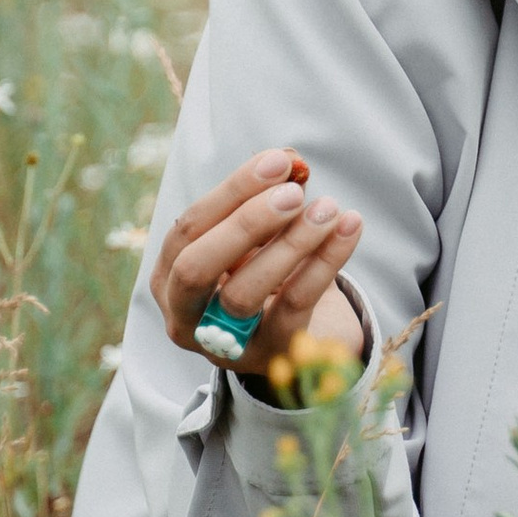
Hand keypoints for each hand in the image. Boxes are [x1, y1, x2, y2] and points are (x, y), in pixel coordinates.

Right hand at [154, 149, 365, 375]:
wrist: (300, 333)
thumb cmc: (264, 272)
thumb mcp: (255, 237)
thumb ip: (263, 198)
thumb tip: (287, 162)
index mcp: (167, 278)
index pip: (187, 230)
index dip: (231, 192)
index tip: (276, 162)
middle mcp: (183, 316)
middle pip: (197, 268)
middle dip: (245, 224)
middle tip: (292, 193)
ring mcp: (223, 343)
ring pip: (244, 292)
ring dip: (289, 244)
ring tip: (328, 209)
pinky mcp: (268, 355)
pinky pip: (294, 306)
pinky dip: (325, 263)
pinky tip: (349, 228)